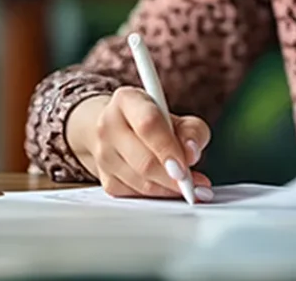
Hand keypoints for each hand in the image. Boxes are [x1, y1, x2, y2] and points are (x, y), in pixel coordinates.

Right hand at [73, 88, 212, 198]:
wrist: (117, 128)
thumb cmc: (152, 121)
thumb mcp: (177, 117)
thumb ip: (192, 131)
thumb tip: (192, 153)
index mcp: (127, 100)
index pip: (148, 125)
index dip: (168, 148)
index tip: (185, 166)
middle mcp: (108, 125)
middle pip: (144, 161)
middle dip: (173, 177)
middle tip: (193, 183)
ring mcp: (102, 155)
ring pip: (141, 182)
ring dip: (169, 188)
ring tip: (189, 186)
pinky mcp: (105, 179)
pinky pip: (136, 195)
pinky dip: (157, 194)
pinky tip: (169, 187)